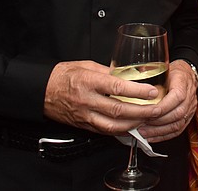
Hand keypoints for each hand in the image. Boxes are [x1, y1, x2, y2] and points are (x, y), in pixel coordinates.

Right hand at [44, 60, 162, 134]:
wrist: (41, 90)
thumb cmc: (64, 75)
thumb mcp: (87, 66)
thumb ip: (109, 71)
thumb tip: (130, 75)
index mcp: (89, 81)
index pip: (117, 87)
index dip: (137, 92)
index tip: (152, 91)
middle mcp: (87, 100)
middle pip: (118, 110)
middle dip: (141, 112)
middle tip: (157, 109)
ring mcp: (84, 115)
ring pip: (112, 125)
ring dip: (133, 124)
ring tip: (148, 119)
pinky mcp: (83, 125)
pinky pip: (104, 131)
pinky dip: (120, 130)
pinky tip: (132, 127)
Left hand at [137, 59, 197, 142]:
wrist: (188, 74)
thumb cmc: (174, 72)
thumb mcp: (163, 69)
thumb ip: (151, 76)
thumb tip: (132, 81)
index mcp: (183, 82)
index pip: (177, 97)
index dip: (163, 106)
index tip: (148, 111)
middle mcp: (190, 96)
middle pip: (178, 113)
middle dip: (158, 122)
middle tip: (141, 124)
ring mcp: (191, 108)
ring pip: (178, 124)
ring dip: (159, 130)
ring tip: (144, 132)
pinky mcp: (189, 116)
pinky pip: (178, 130)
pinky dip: (164, 135)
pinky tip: (152, 137)